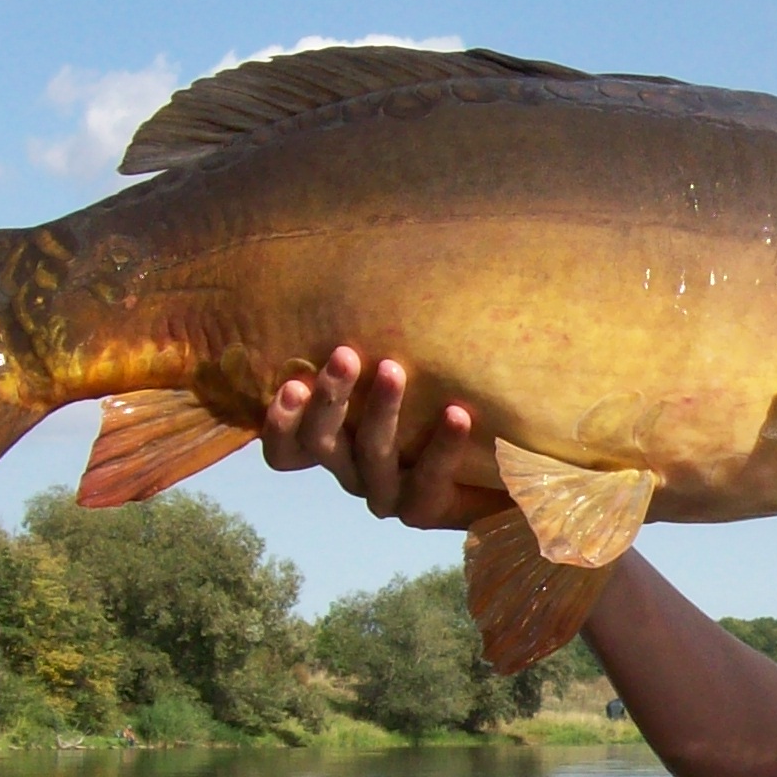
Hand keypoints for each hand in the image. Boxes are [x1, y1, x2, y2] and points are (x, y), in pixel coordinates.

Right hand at [258, 345, 508, 529]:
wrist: (497, 468)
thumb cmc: (439, 400)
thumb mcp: (405, 370)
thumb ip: (377, 340)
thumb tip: (367, 267)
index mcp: (334, 443)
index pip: (285, 449)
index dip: (279, 423)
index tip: (290, 383)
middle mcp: (352, 470)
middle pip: (321, 442)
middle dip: (329, 397)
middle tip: (345, 354)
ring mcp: (386, 493)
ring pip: (372, 454)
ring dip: (379, 410)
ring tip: (393, 370)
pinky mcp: (425, 509)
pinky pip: (428, 480)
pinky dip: (441, 445)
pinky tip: (457, 414)